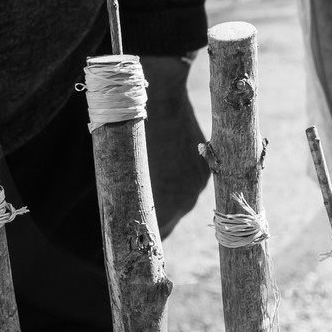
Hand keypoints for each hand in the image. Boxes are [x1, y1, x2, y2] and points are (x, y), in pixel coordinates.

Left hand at [143, 54, 210, 236]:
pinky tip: (168, 160)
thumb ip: (132, 194)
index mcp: (164, 205)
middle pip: (171, 217)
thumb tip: (130, 207)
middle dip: (157, 211)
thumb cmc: (131, 133)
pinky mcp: (205, 167)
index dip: (146, 232)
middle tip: (140, 198)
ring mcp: (198, 184)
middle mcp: (186, 201)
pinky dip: (180, 176)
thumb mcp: (125, 168)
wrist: (161, 97)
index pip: (158, 233)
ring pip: (182, 199)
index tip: (137, 226)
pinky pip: (191, 181)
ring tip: (154, 174)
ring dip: (170, 192)